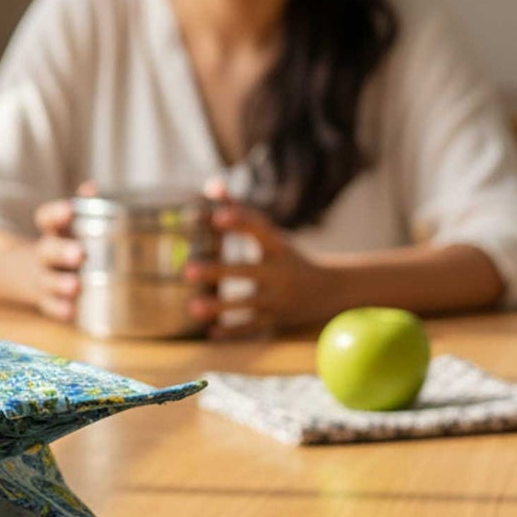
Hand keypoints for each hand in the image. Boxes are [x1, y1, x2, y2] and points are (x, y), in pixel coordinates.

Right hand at [29, 189, 88, 322]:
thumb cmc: (63, 244)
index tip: (68, 211)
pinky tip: (71, 312)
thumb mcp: (69, 225)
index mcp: (52, 231)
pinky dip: (59, 309)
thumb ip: (82, 206)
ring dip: (60, 283)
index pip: (46, 218)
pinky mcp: (45, 300)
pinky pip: (49, 306)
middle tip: (79, 254)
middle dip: (62, 252)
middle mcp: (45, 254)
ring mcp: (43, 277)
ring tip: (75, 286)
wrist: (28, 274)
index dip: (56, 214)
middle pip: (48, 250)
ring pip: (48, 280)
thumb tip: (92, 187)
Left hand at [183, 184, 327, 337]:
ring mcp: (278, 299)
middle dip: (218, 271)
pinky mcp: (275, 320)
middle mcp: (279, 273)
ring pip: (248, 305)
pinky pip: (252, 328)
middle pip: (248, 271)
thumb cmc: (286, 257)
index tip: (218, 217)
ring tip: (191, 308)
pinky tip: (210, 332)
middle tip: (187, 270)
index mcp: (277, 247)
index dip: (241, 222)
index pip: (260, 231)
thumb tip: (211, 184)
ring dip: (220, 307)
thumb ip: (239, 210)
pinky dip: (232, 332)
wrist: (329, 292)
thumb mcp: (270, 235)